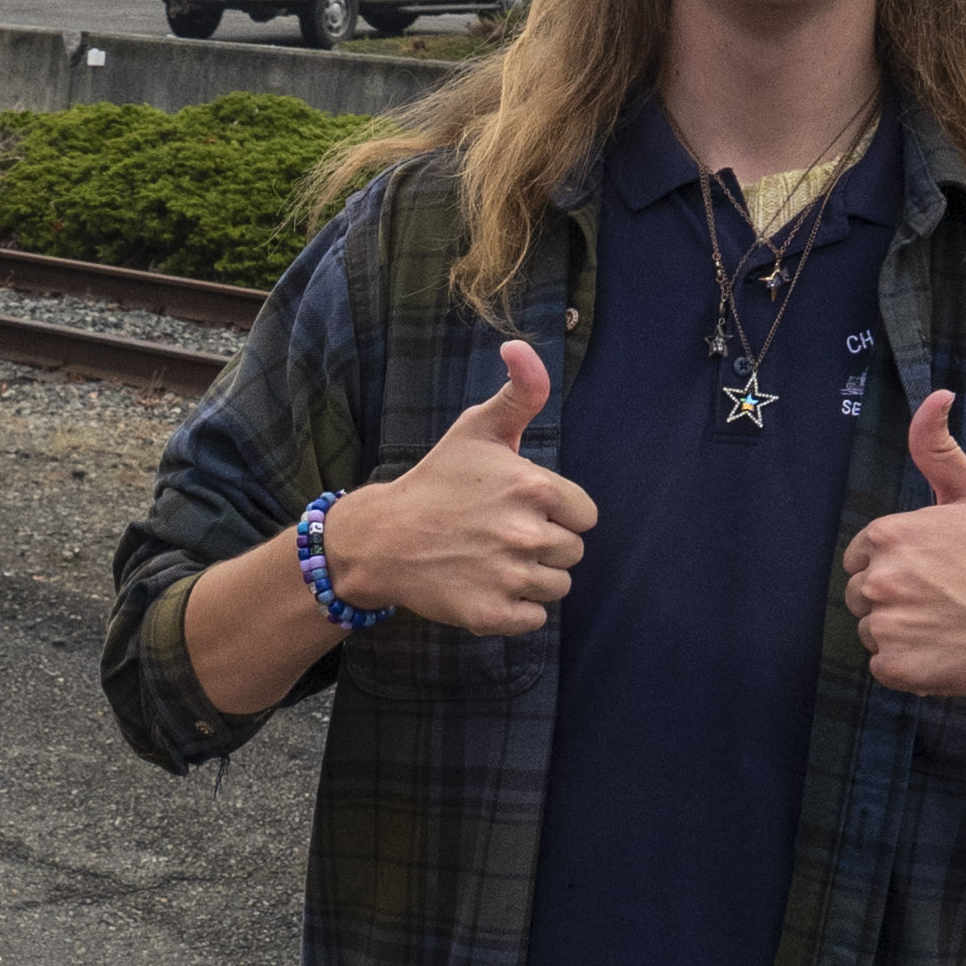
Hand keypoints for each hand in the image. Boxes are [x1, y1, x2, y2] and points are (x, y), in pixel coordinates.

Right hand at [308, 338, 597, 633]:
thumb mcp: (477, 429)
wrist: (381, 538)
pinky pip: (534, 620)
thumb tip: (520, 346)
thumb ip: (519, 391)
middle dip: (544, 546)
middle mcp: (527, 533)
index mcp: (534, 487)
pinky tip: (485, 586)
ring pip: (557, 588)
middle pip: (572, 553)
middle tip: (500, 535)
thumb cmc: (436, 481)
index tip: (520, 509)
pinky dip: (515, 610)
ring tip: (493, 560)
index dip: (556, 513)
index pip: (584, 516)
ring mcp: (510, 577)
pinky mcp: (493, 614)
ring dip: (531, 579)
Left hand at [841, 392, 965, 695]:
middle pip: (861, 594)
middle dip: (896, 597)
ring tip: (950, 624)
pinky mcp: (897, 667)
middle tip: (947, 599)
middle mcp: (879, 579)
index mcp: (888, 535)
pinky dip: (909, 666)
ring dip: (901, 632)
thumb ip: (938, 446)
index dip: (899, 564)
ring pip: (871, 630)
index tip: (938, 571)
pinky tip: (947, 651)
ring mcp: (886, 625)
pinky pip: (883, 666)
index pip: (863, 556)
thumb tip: (937, 394)